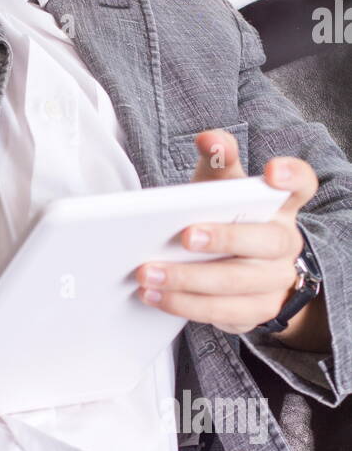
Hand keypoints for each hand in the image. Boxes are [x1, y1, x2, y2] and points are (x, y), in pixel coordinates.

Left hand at [134, 129, 321, 337]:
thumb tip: (209, 139)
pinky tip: (154, 296)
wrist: (241, 273)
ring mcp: (274, 281)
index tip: (271, 172)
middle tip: (185, 236)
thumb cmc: (227, 219)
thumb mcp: (221, 188)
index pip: (301, 185)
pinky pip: (220, 312)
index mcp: (280, 206)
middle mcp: (284, 243)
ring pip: (235, 282)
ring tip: (148, 273)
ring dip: (188, 279)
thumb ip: (218, 161)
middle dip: (224, 238)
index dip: (292, 177)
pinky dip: (183, 304)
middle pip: (264, 241)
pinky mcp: (255, 312)